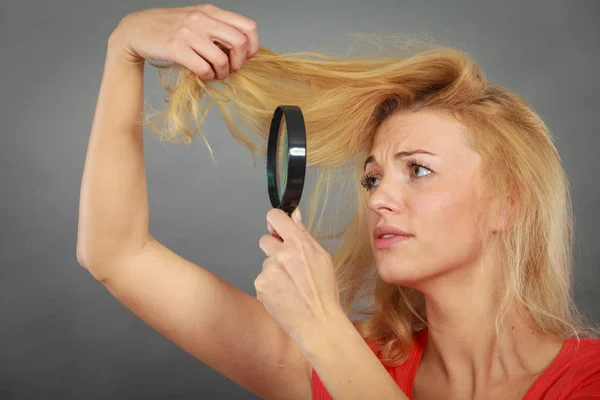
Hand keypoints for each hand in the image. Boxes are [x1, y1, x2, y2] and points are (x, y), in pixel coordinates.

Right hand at [108, 4, 258, 79]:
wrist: (136, 30)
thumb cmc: (169, 28)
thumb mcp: (196, 20)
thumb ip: (217, 29)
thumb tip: (242, 51)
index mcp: (211, 11)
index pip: (248, 27)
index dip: (252, 47)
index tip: (244, 57)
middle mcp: (202, 19)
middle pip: (240, 44)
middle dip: (239, 63)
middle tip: (229, 69)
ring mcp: (189, 33)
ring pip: (222, 60)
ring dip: (222, 74)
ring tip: (214, 74)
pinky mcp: (177, 48)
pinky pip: (203, 69)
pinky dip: (207, 76)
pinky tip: (202, 75)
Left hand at [256, 208, 342, 342]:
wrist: (317, 322)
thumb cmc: (323, 292)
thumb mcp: (322, 258)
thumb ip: (304, 234)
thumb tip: (295, 215)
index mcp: (299, 243)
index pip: (275, 216)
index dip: (274, 221)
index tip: (276, 227)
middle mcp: (282, 254)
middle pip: (265, 240)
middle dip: (274, 249)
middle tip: (288, 266)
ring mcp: (269, 270)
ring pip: (265, 263)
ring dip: (274, 271)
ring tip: (291, 286)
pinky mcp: (261, 285)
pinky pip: (262, 279)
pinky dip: (270, 286)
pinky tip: (283, 295)